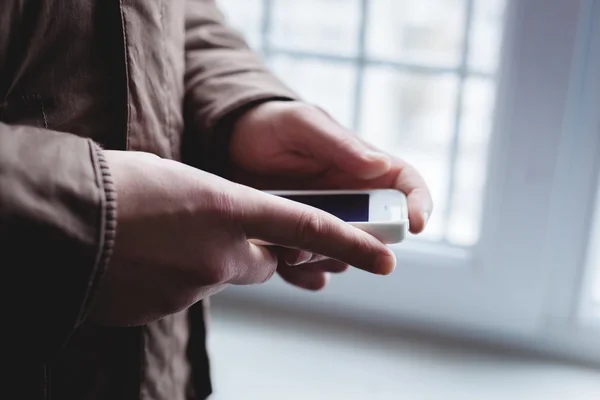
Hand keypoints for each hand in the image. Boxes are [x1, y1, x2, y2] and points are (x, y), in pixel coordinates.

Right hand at [90, 150, 395, 325]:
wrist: (57, 219)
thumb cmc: (118, 183)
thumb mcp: (180, 177)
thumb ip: (219, 205)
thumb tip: (228, 226)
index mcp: (229, 209)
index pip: (307, 228)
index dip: (350, 243)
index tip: (385, 260)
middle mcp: (221, 255)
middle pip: (264, 261)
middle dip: (259, 250)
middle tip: (224, 229)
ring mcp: (194, 288)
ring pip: (219, 276)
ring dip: (203, 259)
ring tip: (161, 236)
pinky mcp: (166, 310)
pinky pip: (185, 291)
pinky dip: (175, 276)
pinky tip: (143, 257)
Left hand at [229, 101, 432, 289]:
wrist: (230, 146)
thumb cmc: (273, 125)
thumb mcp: (304, 124)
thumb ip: (339, 145)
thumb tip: (380, 165)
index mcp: (364, 169)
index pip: (407, 187)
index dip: (420, 206)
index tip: (416, 225)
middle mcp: (352, 201)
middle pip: (377, 234)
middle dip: (359, 244)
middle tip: (328, 240)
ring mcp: (327, 224)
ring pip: (345, 256)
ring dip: (324, 259)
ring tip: (290, 248)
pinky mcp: (300, 242)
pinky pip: (312, 270)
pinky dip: (302, 275)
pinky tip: (281, 261)